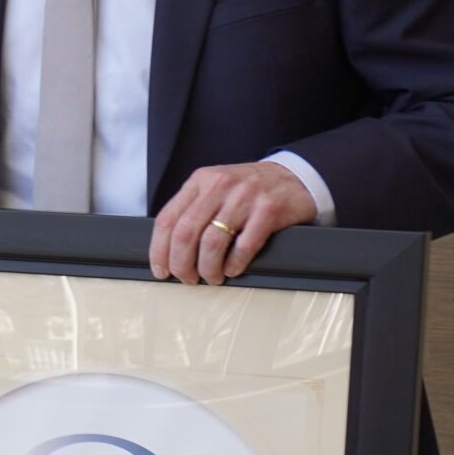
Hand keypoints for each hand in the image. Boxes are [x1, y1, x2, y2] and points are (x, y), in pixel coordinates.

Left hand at [150, 162, 316, 284]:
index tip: (160, 271)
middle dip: (181, 264)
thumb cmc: (249, 189)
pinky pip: (244, 245)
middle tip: (187, 278)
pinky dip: (234, 264)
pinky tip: (233, 269)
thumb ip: (193, 209)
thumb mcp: (216, 188)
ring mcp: (245, 196)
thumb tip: (168, 250)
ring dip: (208, 268)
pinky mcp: (269, 209)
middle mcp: (219, 186)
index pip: (167, 219)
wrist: (295, 176)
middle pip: (185, 233)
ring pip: (212, 242)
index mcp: (200, 181)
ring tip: (212, 277)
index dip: (159, 251)